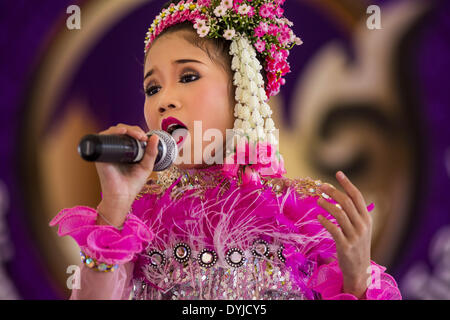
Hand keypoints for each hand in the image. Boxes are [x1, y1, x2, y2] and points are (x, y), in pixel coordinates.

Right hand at [95, 124, 159, 227]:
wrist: (122, 196)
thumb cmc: (132, 184)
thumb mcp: (146, 166)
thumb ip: (151, 153)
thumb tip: (155, 137)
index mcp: (125, 152)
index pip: (129, 134)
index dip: (138, 132)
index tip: (146, 138)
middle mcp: (115, 150)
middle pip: (121, 130)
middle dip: (134, 130)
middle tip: (142, 137)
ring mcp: (107, 151)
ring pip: (114, 132)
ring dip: (126, 129)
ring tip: (137, 136)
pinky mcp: (101, 155)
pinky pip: (104, 138)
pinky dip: (112, 132)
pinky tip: (121, 132)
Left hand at [316, 171, 372, 297]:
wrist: (359, 269)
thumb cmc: (357, 246)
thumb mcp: (361, 228)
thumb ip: (353, 213)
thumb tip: (339, 196)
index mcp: (367, 218)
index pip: (357, 196)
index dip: (347, 183)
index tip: (338, 173)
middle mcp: (362, 225)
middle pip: (346, 202)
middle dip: (333, 191)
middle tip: (321, 187)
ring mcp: (354, 236)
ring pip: (339, 214)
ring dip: (327, 204)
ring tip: (318, 200)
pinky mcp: (345, 246)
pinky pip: (333, 229)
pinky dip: (325, 221)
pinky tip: (318, 216)